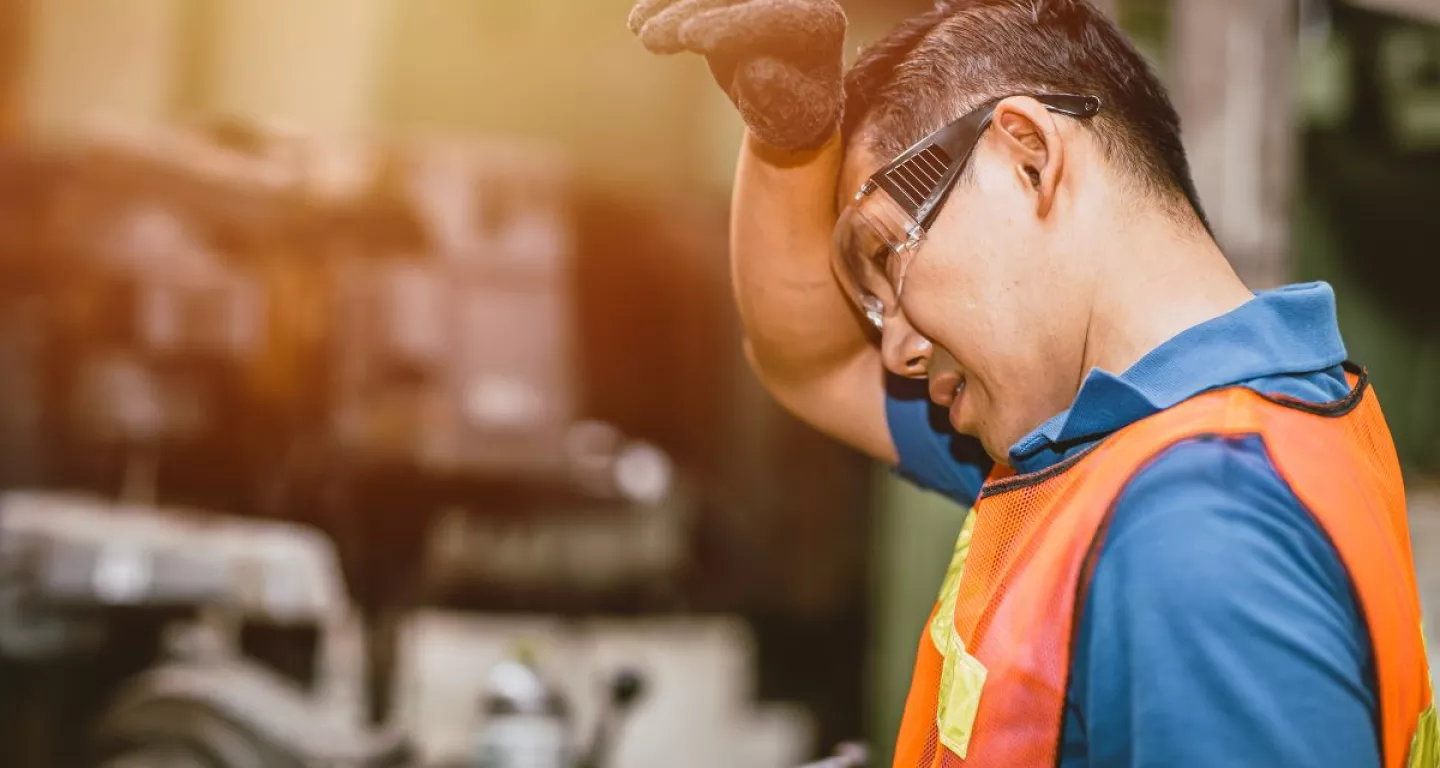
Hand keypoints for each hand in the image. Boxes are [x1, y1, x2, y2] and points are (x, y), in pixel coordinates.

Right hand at [628, 0, 846, 151]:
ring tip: (641, 31)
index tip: (690, 38)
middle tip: (652, 38)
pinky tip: (638, 21)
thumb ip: (778, 96)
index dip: (733, 25)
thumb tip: (756, 71)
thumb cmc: (792, 113)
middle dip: (692, 11)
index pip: (778, 17)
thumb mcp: (790, 117)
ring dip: (673, 4)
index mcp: (820, 23)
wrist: (785, 98)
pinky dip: (666, 2)